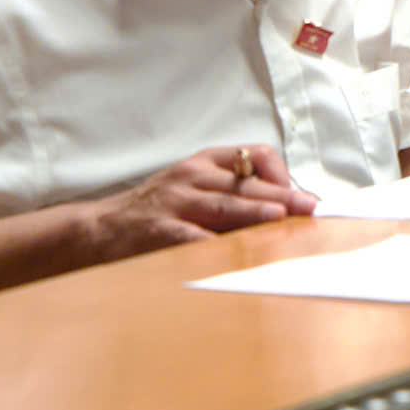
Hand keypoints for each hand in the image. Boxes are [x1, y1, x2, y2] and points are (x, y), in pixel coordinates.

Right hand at [88, 146, 315, 262]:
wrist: (99, 229)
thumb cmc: (157, 209)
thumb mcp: (193, 187)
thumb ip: (231, 192)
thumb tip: (285, 212)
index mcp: (204, 163)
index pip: (253, 156)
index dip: (280, 173)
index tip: (299, 195)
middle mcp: (191, 177)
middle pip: (244, 184)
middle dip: (280, 196)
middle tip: (309, 208)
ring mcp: (174, 203)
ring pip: (222, 205)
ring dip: (253, 213)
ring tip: (280, 218)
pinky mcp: (159, 231)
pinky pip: (191, 238)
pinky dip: (214, 245)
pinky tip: (235, 253)